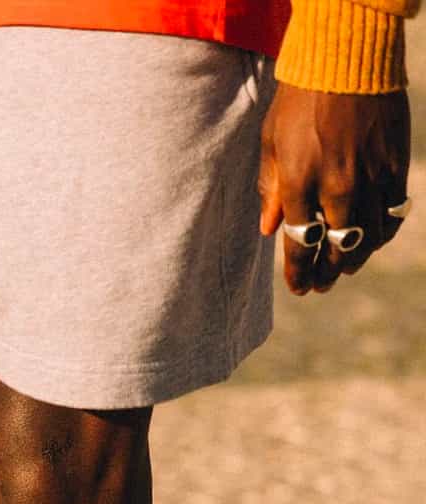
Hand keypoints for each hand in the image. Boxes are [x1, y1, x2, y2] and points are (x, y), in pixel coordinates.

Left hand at [259, 83, 410, 294]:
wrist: (346, 56)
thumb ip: (270, 190)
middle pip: (337, 248)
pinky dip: (383, 231)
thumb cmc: (300, 97)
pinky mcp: (394, 164)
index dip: (299, 272)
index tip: (300, 287)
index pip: (300, 243)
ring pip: (369, 235)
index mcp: (299, 182)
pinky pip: (393, 212)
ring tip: (346, 268)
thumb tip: (269, 230)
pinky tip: (374, 238)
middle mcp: (336, 185)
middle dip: (328, 273)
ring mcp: (369, 176)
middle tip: (322, 285)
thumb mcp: (272, 142)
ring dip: (356, 257)